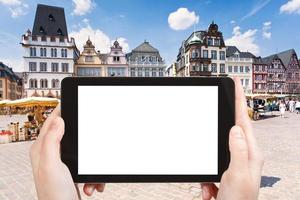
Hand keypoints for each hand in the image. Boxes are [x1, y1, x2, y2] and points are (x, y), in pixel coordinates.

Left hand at [30, 105, 104, 199]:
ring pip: (81, 149)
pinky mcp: (72, 171)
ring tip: (89, 178)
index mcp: (42, 149)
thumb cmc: (55, 195)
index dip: (61, 110)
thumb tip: (59, 120)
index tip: (71, 101)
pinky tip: (91, 185)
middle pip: (68, 133)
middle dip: (83, 139)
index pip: (51, 122)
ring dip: (90, 161)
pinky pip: (87, 163)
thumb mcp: (52, 165)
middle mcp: (50, 154)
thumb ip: (52, 141)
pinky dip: (92, 174)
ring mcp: (62, 162)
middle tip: (91, 136)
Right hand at [201, 77, 263, 199]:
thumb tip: (235, 128)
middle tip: (213, 121)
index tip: (235, 83)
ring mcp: (232, 166)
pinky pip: (208, 169)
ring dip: (209, 170)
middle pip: (229, 133)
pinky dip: (206, 182)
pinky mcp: (221, 174)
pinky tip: (211, 194)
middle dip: (218, 130)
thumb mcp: (237, 176)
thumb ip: (237, 150)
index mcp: (250, 154)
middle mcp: (243, 157)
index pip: (243, 120)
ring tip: (213, 188)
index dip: (239, 100)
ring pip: (214, 152)